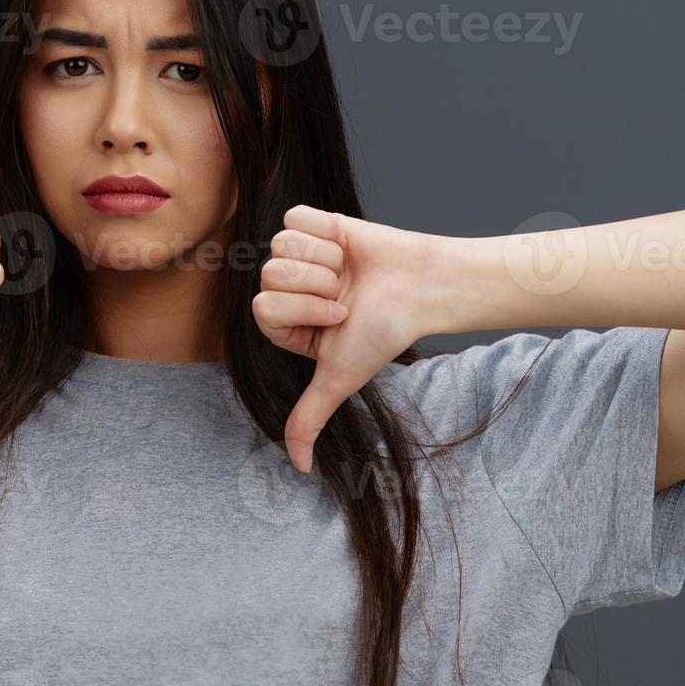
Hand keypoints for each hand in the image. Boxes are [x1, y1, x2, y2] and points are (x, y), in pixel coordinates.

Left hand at [252, 204, 439, 472]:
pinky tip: (346, 247)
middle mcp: (289, 289)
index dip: (304, 308)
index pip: (264, 305)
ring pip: (281, 245)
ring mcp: (301, 256)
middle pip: (270, 273)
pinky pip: (295, 217)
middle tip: (347, 295)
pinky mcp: (318, 225)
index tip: (340, 315)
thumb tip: (300, 468)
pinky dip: (324, 232)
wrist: (420, 287)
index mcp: (286, 322)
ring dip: (324, 259)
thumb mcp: (338, 378)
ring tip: (349, 272)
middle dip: (316, 284)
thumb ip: (309, 418)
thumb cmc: (383, 332)